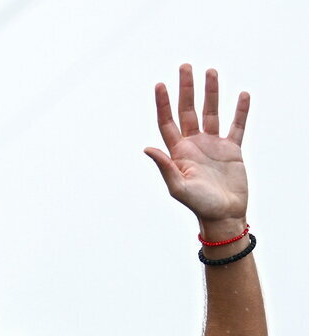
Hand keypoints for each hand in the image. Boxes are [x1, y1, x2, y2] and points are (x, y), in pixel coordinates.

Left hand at [145, 65, 248, 229]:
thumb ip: (165, 166)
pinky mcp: (232, 150)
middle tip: (185, 66)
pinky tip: (241, 95)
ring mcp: (213, 146)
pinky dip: (240, 111)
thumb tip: (147, 148)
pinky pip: (236, 126)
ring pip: (211, 113)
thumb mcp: (179, 187)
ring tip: (211, 71)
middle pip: (188, 111)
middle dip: (186, 89)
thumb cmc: (199, 205)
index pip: (168, 122)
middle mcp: (194, 145)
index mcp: (179, 153)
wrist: (223, 215)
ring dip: (211, 92)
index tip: (160, 85)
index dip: (163, 104)